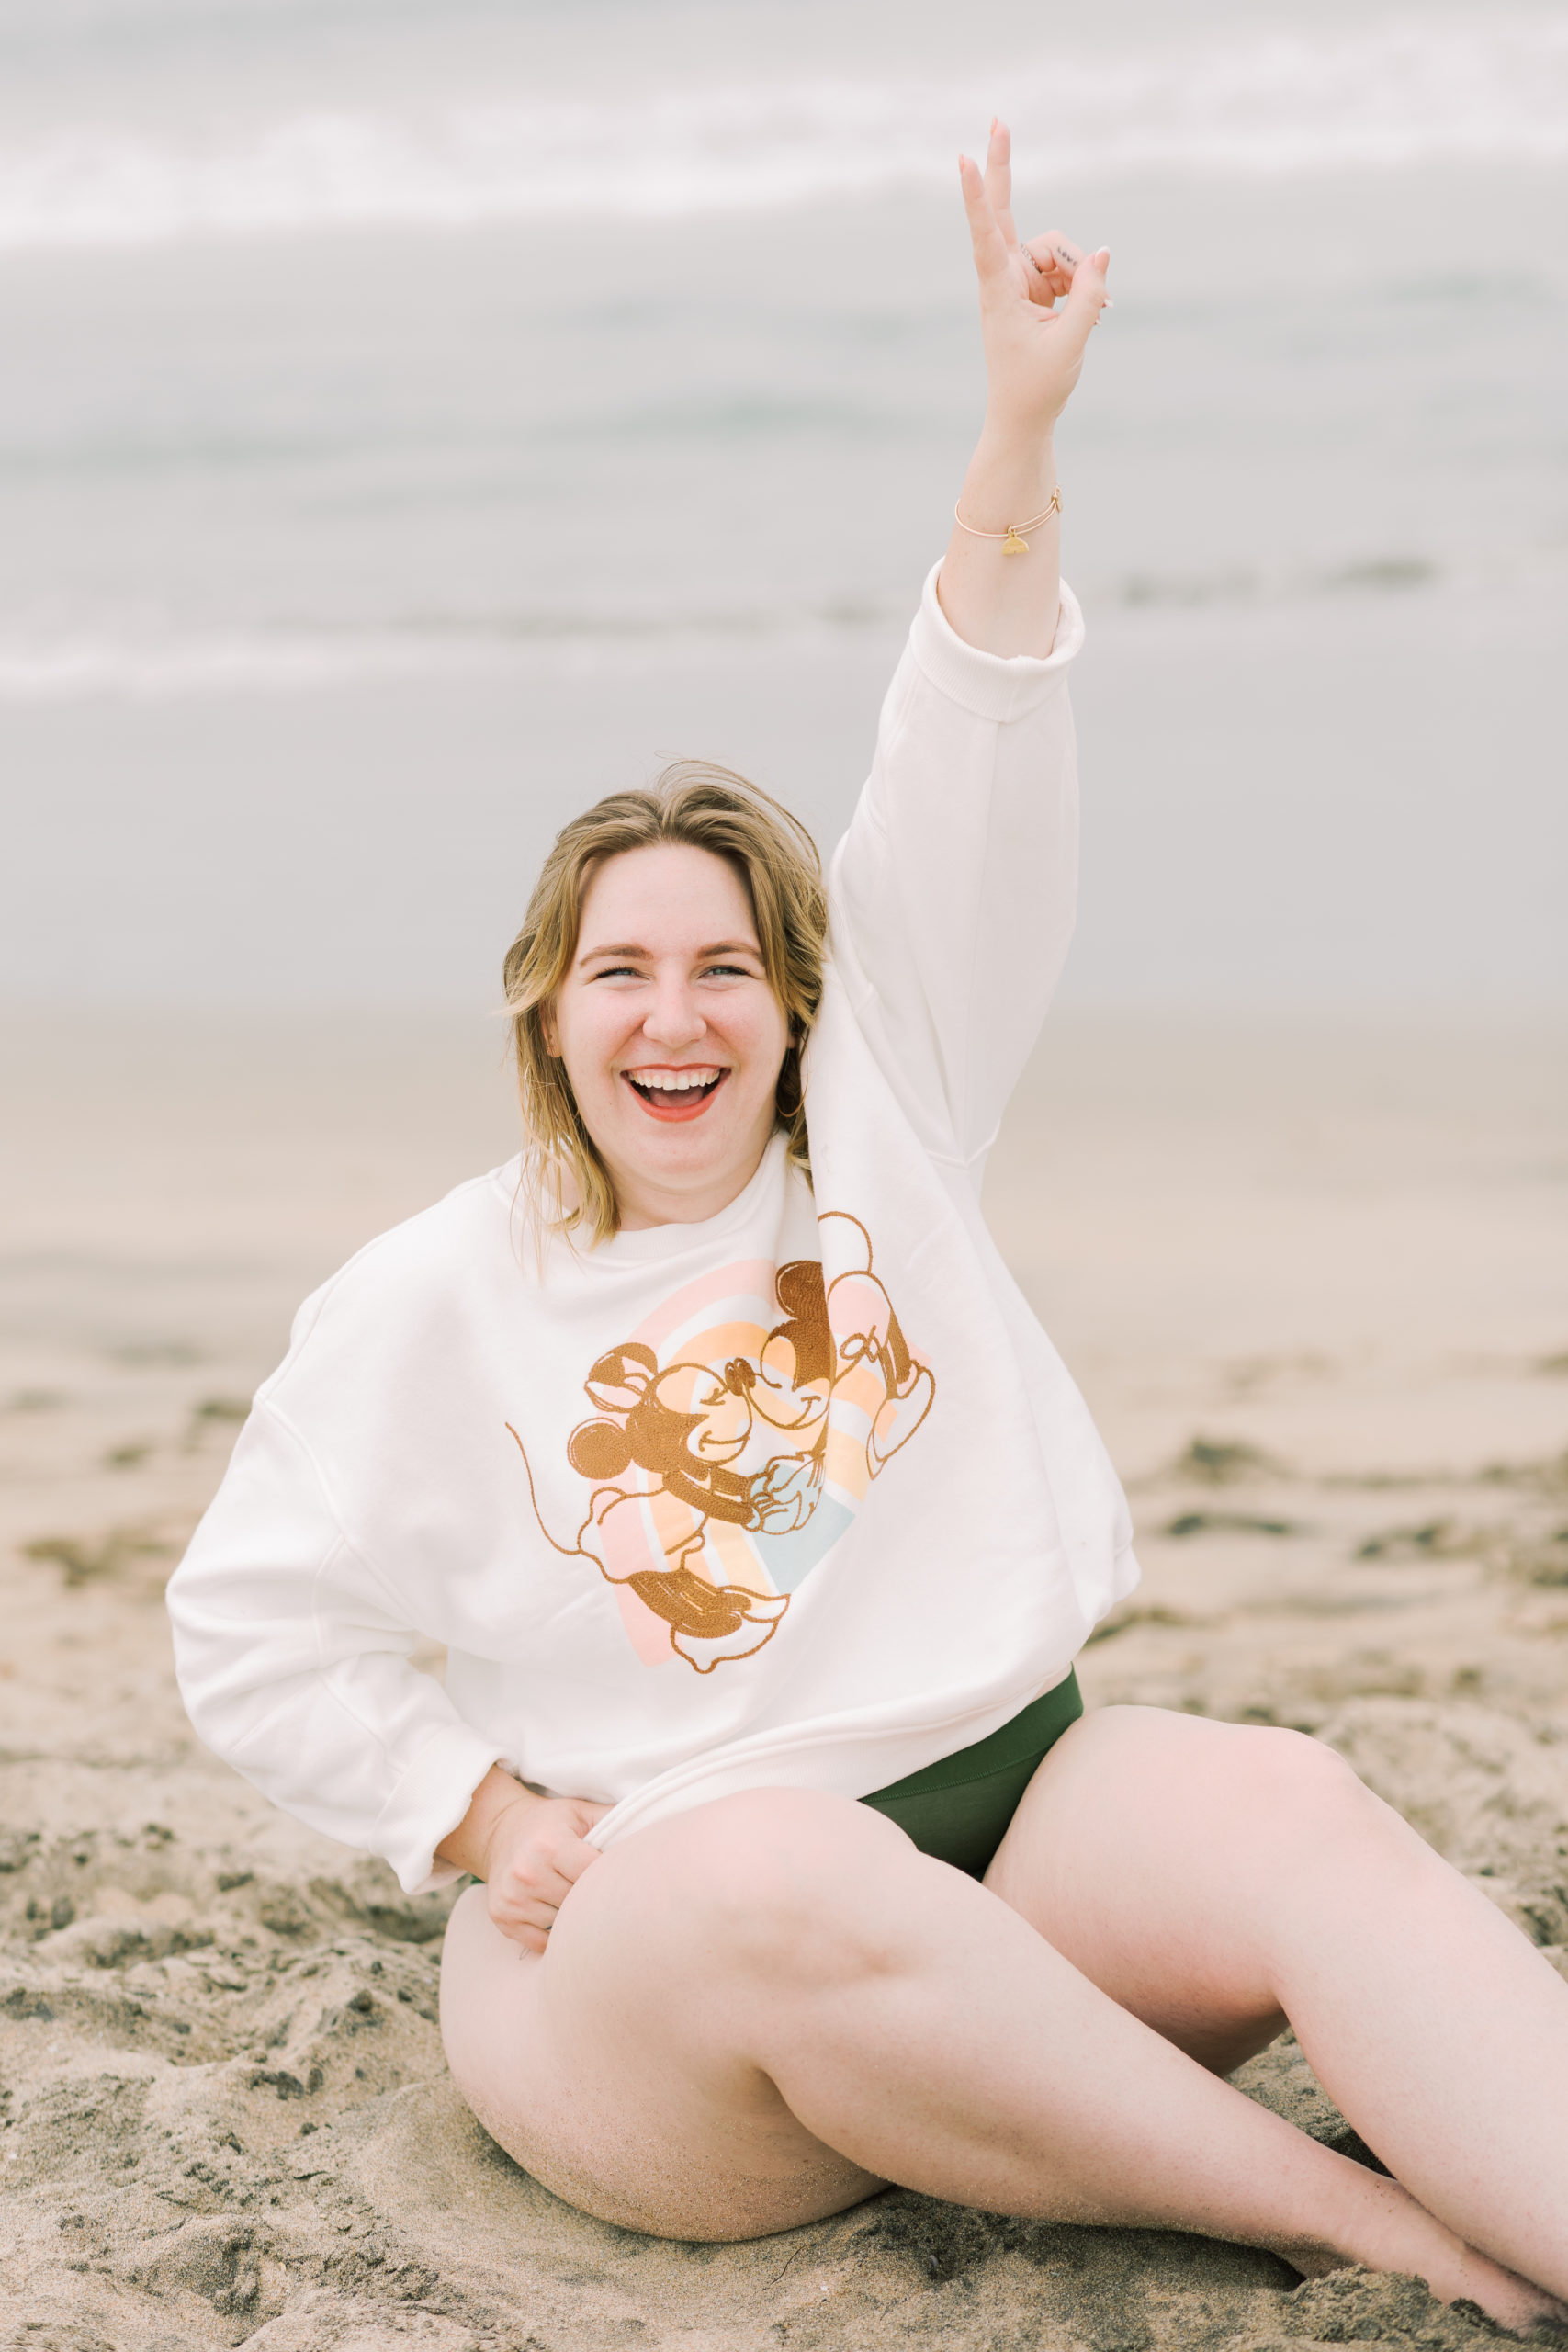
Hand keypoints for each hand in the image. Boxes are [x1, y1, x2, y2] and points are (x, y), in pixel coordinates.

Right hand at [479, 1786, 608, 1953]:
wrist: (499, 1831)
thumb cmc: (550, 1823)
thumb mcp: (580, 1812)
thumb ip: (614, 1819)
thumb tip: (656, 1831)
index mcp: (550, 1845)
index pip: (594, 1875)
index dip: (610, 1878)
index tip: (619, 1878)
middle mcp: (528, 1873)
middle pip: (580, 1903)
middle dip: (595, 1899)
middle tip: (605, 1894)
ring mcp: (513, 1899)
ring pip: (563, 1926)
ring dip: (575, 1918)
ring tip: (577, 1899)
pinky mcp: (502, 1918)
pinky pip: (542, 1943)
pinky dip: (555, 1936)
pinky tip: (559, 1916)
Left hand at [958, 120, 1108, 440]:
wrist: (1024, 420)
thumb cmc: (1037, 388)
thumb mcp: (1070, 344)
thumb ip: (1089, 297)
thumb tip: (1102, 251)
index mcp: (999, 292)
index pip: (987, 234)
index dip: (978, 196)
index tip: (963, 159)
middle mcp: (1005, 279)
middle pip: (1005, 213)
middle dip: (1003, 168)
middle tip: (999, 119)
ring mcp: (1020, 282)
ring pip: (1057, 249)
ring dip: (1079, 273)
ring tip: (1086, 315)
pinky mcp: (1036, 290)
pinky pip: (1068, 269)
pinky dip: (1084, 286)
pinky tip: (1093, 314)